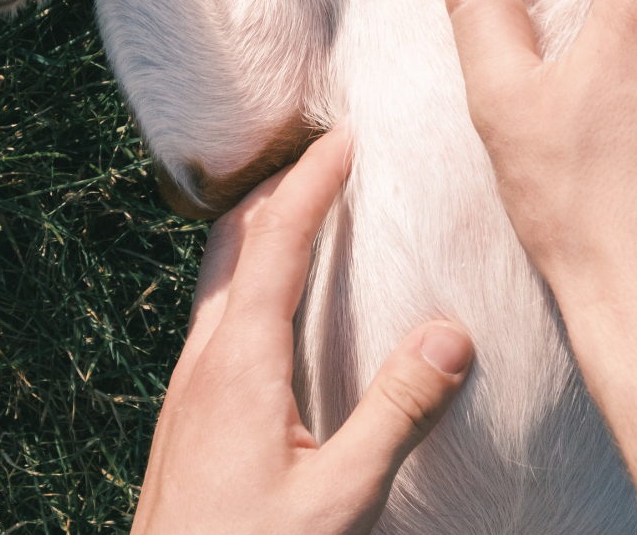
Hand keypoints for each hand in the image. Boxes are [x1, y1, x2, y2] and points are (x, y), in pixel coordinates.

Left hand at [132, 128, 475, 534]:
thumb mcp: (340, 499)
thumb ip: (396, 415)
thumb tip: (451, 335)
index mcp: (238, 365)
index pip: (276, 240)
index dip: (312, 181)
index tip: (348, 137)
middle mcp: (202, 364)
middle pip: (235, 243)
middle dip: (281, 188)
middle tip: (333, 157)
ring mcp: (186, 392)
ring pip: (218, 281)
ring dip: (261, 234)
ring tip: (311, 213)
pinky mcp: (186, 421)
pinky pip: (215, 321)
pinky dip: (250, 282)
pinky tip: (280, 311)